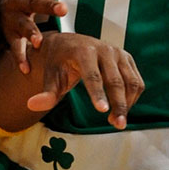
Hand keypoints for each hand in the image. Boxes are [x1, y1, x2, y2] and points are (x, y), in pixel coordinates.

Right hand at [0, 0, 96, 73]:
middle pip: (33, 1)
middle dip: (47, 6)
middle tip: (64, 10)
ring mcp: (11, 17)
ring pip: (21, 24)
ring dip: (30, 32)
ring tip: (39, 41)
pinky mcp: (8, 34)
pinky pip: (13, 47)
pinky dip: (19, 58)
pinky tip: (27, 69)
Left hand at [26, 31, 143, 129]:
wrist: (68, 44)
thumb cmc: (58, 63)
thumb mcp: (51, 76)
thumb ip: (46, 93)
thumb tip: (32, 105)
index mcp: (83, 51)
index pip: (93, 75)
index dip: (98, 94)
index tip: (103, 111)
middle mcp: (104, 49)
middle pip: (115, 81)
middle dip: (118, 104)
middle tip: (117, 125)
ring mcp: (118, 53)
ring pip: (130, 82)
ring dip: (127, 103)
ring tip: (117, 121)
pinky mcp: (127, 58)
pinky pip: (136, 81)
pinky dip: (133, 97)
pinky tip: (122, 109)